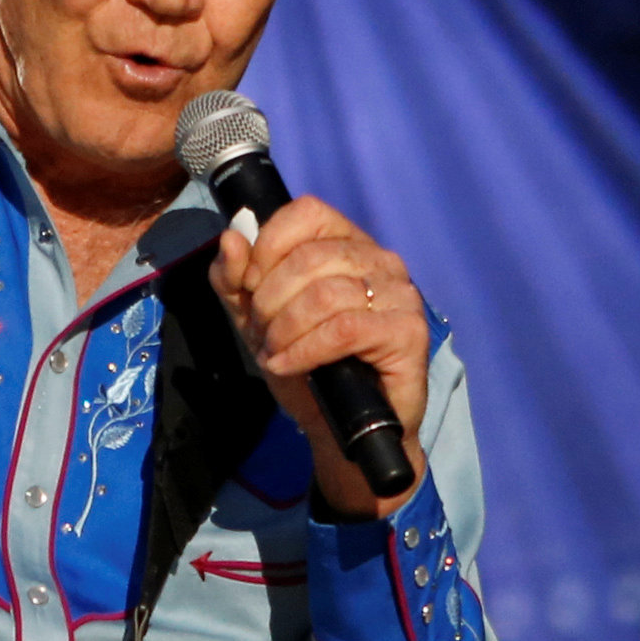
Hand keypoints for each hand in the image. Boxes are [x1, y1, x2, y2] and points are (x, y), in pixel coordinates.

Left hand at [210, 195, 428, 518]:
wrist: (340, 428)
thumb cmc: (306, 366)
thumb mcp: (257, 319)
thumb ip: (236, 280)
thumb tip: (231, 237)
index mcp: (349, 243)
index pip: (307, 212)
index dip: (268, 246)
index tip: (250, 287)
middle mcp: (381, 260)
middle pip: (310, 257)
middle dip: (270, 299)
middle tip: (262, 334)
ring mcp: (400, 293)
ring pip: (325, 294)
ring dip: (285, 330)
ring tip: (276, 354)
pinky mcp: (408, 331)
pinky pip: (344, 329)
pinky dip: (305, 349)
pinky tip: (289, 365)